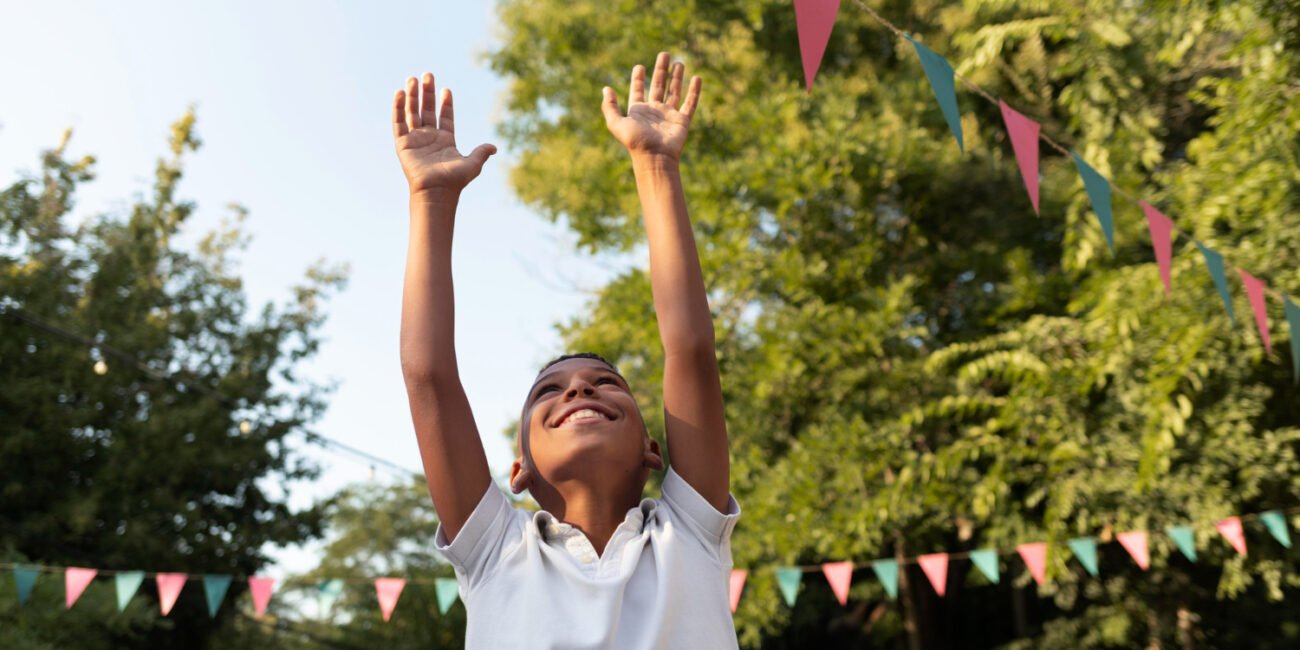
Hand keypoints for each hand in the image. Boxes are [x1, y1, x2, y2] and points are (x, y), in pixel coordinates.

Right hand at [393, 72, 496, 197]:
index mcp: (445, 140)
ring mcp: (415, 140)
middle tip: (428, 75)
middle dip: (427, 93)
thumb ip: (481, 153)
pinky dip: (398, 108)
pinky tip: (400, 93)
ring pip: (412, 112)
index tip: (446, 89)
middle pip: (427, 110)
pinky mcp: (402, 143)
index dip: (445, 103)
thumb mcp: (472, 165)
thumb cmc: (454, 181)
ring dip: (412, 95)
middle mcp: (429, 138)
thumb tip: (494, 147)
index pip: (444, 117)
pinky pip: (398, 122)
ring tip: (412, 78)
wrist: (436, 191)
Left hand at [602, 52, 701, 161]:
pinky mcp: (682, 120)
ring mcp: (669, 115)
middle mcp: (654, 111)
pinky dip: (694, 91)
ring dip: (676, 77)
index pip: (638, 90)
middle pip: (658, 85)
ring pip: (674, 91)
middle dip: (661, 70)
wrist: (655, 157)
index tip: (639, 67)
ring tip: (679, 62)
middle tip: (664, 54)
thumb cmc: (635, 142)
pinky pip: (690, 103)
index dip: (638, 78)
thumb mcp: (616, 124)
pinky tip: (697, 78)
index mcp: (638, 111)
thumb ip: (610, 107)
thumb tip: (606, 88)